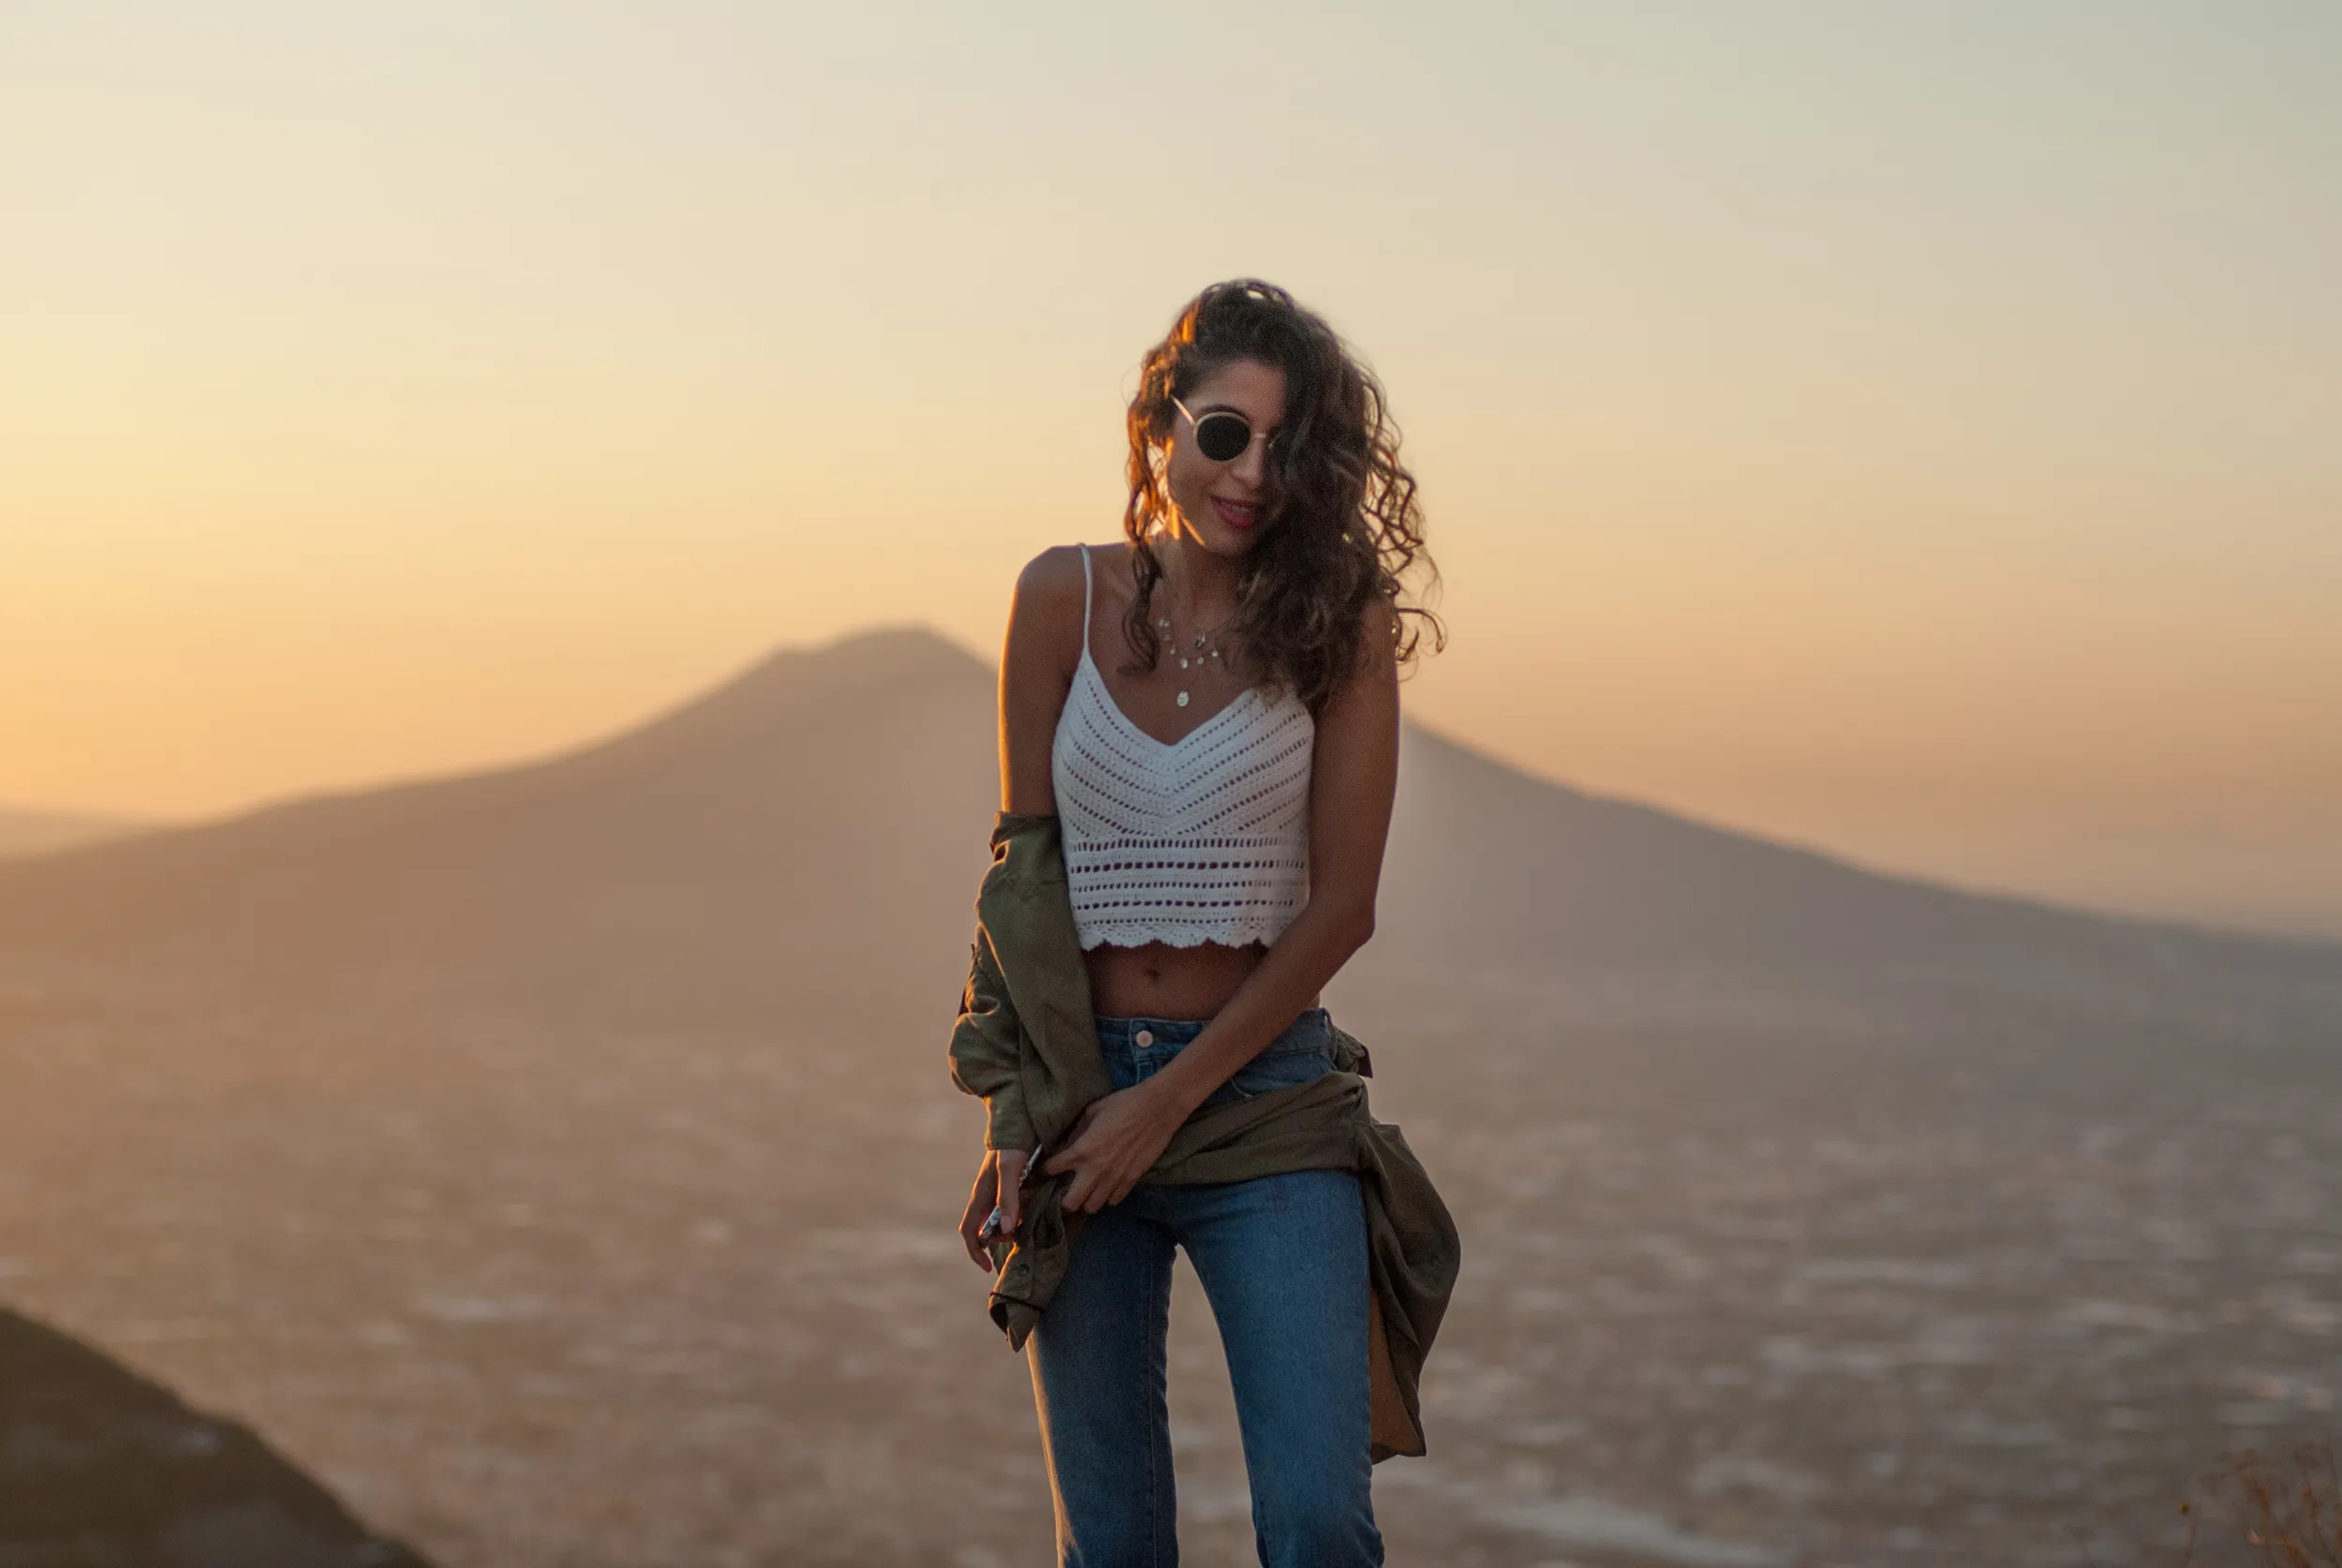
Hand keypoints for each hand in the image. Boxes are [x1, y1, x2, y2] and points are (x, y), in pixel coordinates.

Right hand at [958, 1148, 1027, 1270]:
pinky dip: (1027, 1210)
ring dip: (1019, 1222)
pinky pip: (1018, 1205)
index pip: (969, 1231)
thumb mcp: (1009, 1169)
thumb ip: (1008, 1197)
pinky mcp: (1014, 1184)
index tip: (988, 1267)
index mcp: (981, 1195)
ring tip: (1034, 1209)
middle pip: (991, 1229)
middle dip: (1005, 1237)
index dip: (975, 1252)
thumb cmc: (1012, 1143)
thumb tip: (1007, 1230)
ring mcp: (1000, 1190)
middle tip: (1024, 1232)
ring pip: (1006, 1218)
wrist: (1021, 1118)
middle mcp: (988, 1195)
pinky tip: (1039, 1199)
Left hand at [1043, 1084, 1183, 1213]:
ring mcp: (1114, 1178)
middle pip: (1071, 1203)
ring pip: (1093, 1207)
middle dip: (1064, 1200)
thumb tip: (1065, 1143)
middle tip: (1065, 1191)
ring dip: (1087, 1200)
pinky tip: (1107, 1186)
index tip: (1044, 1172)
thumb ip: (1077, 1131)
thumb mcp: (1092, 1111)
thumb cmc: (1123, 1104)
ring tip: (1088, 1191)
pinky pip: (1114, 1200)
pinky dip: (1108, 1197)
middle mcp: (1095, 1170)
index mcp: (1081, 1150)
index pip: (1052, 1170)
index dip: (1044, 1172)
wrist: (1157, 1109)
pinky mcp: (1132, 1180)